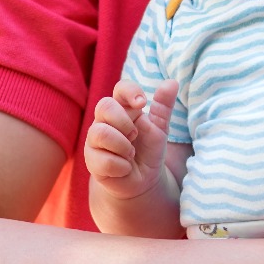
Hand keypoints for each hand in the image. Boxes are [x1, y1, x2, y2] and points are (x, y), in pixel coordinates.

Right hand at [83, 78, 176, 198]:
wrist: (143, 181)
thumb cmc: (149, 150)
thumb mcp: (160, 128)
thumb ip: (163, 106)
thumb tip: (172, 82)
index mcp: (122, 108)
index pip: (120, 88)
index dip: (130, 92)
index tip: (142, 104)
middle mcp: (104, 120)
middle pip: (105, 106)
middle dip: (125, 123)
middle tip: (135, 136)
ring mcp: (94, 140)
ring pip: (100, 133)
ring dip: (123, 146)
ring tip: (131, 154)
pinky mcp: (91, 161)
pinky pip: (103, 160)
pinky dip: (121, 166)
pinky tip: (125, 168)